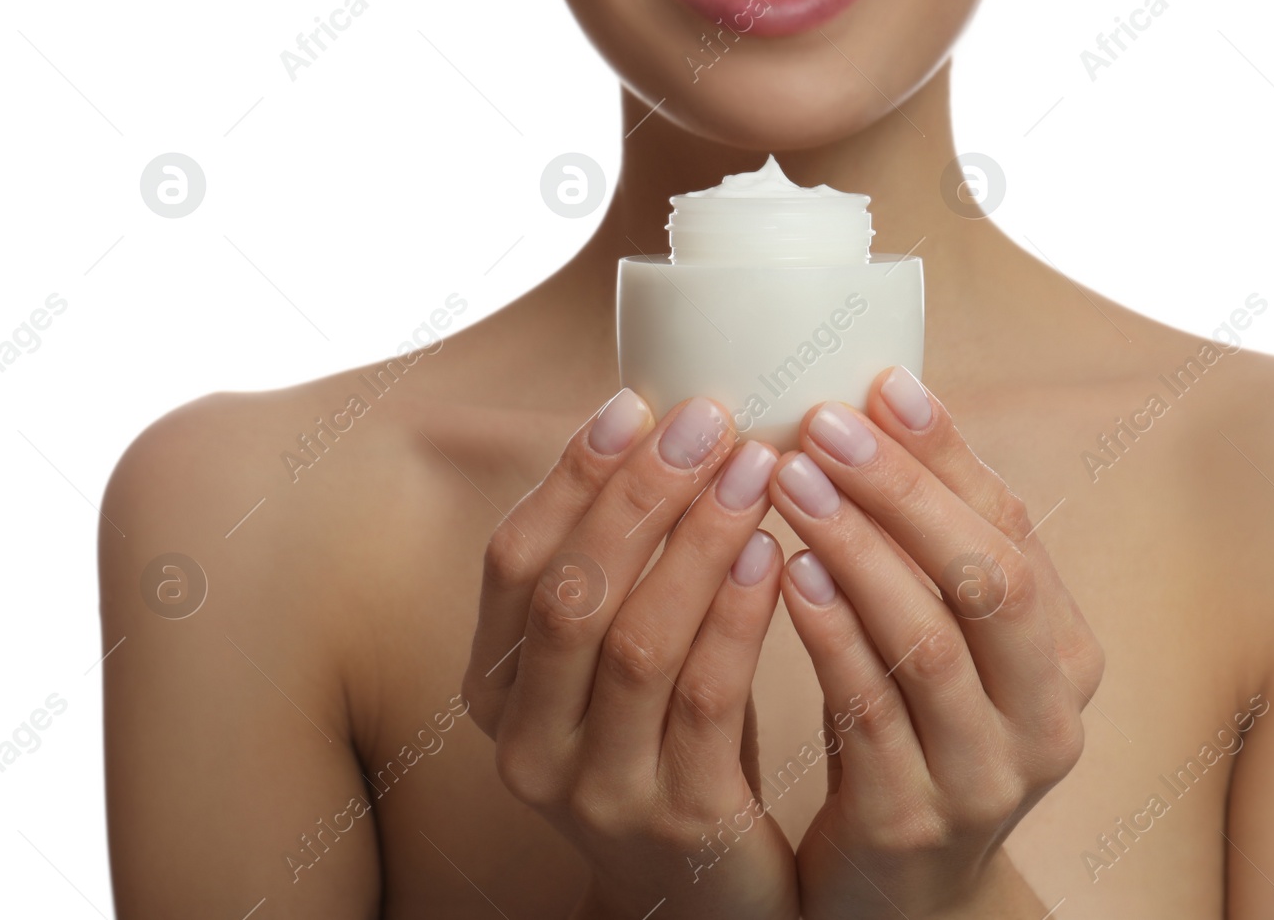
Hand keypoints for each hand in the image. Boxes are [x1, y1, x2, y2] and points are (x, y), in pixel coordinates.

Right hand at [462, 390, 799, 919]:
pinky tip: (775, 554)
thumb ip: (625, 568)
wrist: (714, 895)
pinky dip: (739, 617)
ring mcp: (597, 788)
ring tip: (755, 468)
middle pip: (569, 592)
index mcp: (498, 688)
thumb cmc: (674, 743)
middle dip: (639, 494)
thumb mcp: (624, 660)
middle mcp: (527, 741)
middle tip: (708, 421)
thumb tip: (665, 423)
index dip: (572, 477)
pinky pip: (706, 699)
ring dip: (698, 542)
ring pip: (636, 641)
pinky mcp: (677, 819)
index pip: (514, 562)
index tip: (636, 402)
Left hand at [768, 367, 1103, 919]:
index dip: (946, 455)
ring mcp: (985, 777)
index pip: (1014, 531)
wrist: (898, 891)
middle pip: (989, 580)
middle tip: (821, 427)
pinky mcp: (912, 821)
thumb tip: (885, 393)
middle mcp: (1046, 717)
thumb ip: (931, 540)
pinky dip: (828, 635)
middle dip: (903, 493)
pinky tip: (784, 575)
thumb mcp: (945, 638)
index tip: (877, 386)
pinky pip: (869, 711)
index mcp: (1065, 656)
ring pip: (927, 642)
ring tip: (788, 484)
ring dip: (856, 550)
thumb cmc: (912, 730)